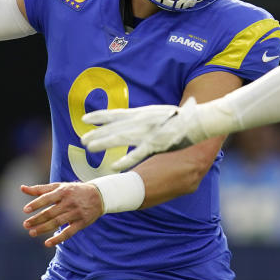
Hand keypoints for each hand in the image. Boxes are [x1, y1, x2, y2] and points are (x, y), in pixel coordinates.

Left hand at [21, 182, 104, 246]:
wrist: (100, 196)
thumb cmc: (75, 190)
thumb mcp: (59, 186)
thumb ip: (40, 189)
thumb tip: (22, 188)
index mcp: (63, 192)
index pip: (47, 198)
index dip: (36, 204)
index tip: (25, 210)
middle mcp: (69, 202)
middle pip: (50, 212)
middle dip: (37, 219)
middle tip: (25, 225)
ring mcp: (76, 213)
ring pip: (57, 222)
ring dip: (43, 228)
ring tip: (32, 233)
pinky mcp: (81, 223)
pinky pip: (68, 232)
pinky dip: (58, 238)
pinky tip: (47, 243)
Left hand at [81, 99, 202, 170]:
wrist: (197, 120)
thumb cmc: (179, 118)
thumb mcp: (158, 113)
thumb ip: (144, 117)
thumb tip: (133, 120)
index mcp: (142, 113)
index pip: (116, 113)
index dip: (100, 116)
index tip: (85, 118)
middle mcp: (141, 120)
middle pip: (114, 127)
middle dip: (97, 133)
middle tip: (83, 140)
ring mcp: (148, 132)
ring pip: (120, 137)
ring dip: (104, 142)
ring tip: (89, 148)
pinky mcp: (156, 144)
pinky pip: (137, 154)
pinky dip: (126, 160)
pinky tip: (114, 166)